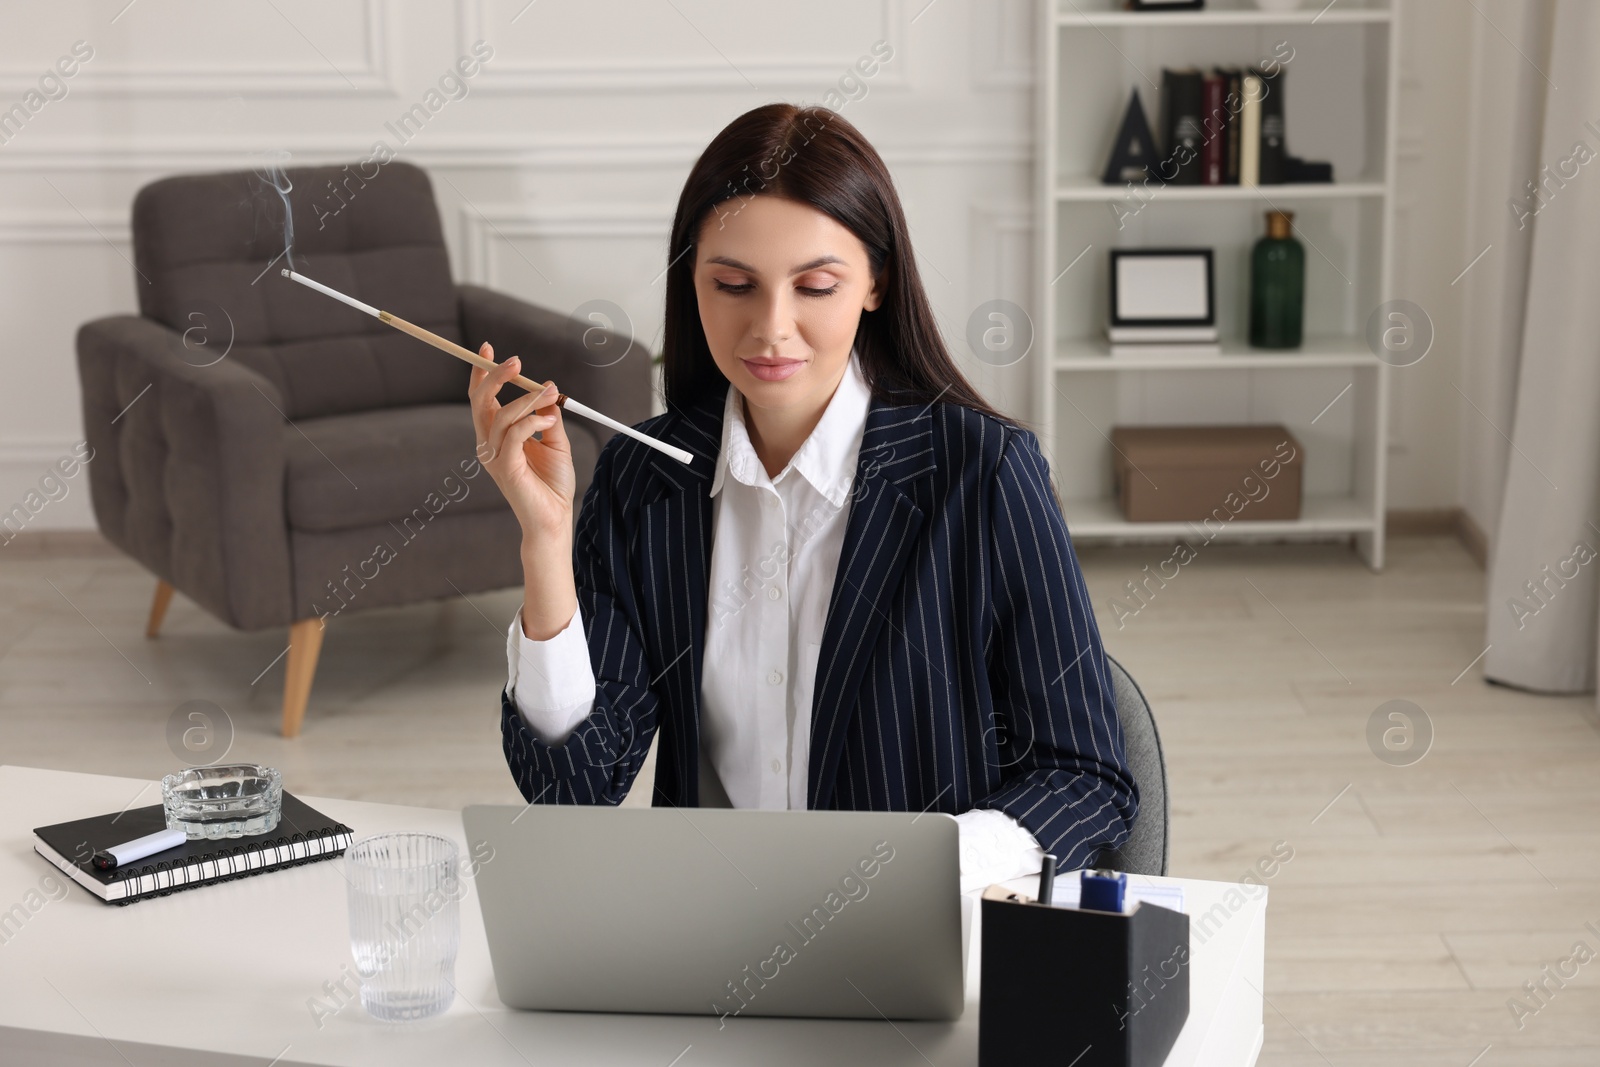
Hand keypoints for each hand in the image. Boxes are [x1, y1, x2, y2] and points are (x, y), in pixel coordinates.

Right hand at [469, 342, 575, 543]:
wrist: (555, 518)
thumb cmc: (553, 484)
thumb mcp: (555, 441)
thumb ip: (547, 416)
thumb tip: (547, 392)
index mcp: (497, 436)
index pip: (481, 399)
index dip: (481, 373)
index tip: (487, 348)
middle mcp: (489, 444)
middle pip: (480, 401)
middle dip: (495, 376)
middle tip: (516, 361)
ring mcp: (494, 457)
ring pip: (501, 415)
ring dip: (527, 398)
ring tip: (551, 393)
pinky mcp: (505, 468)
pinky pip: (514, 434)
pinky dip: (533, 421)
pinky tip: (549, 421)